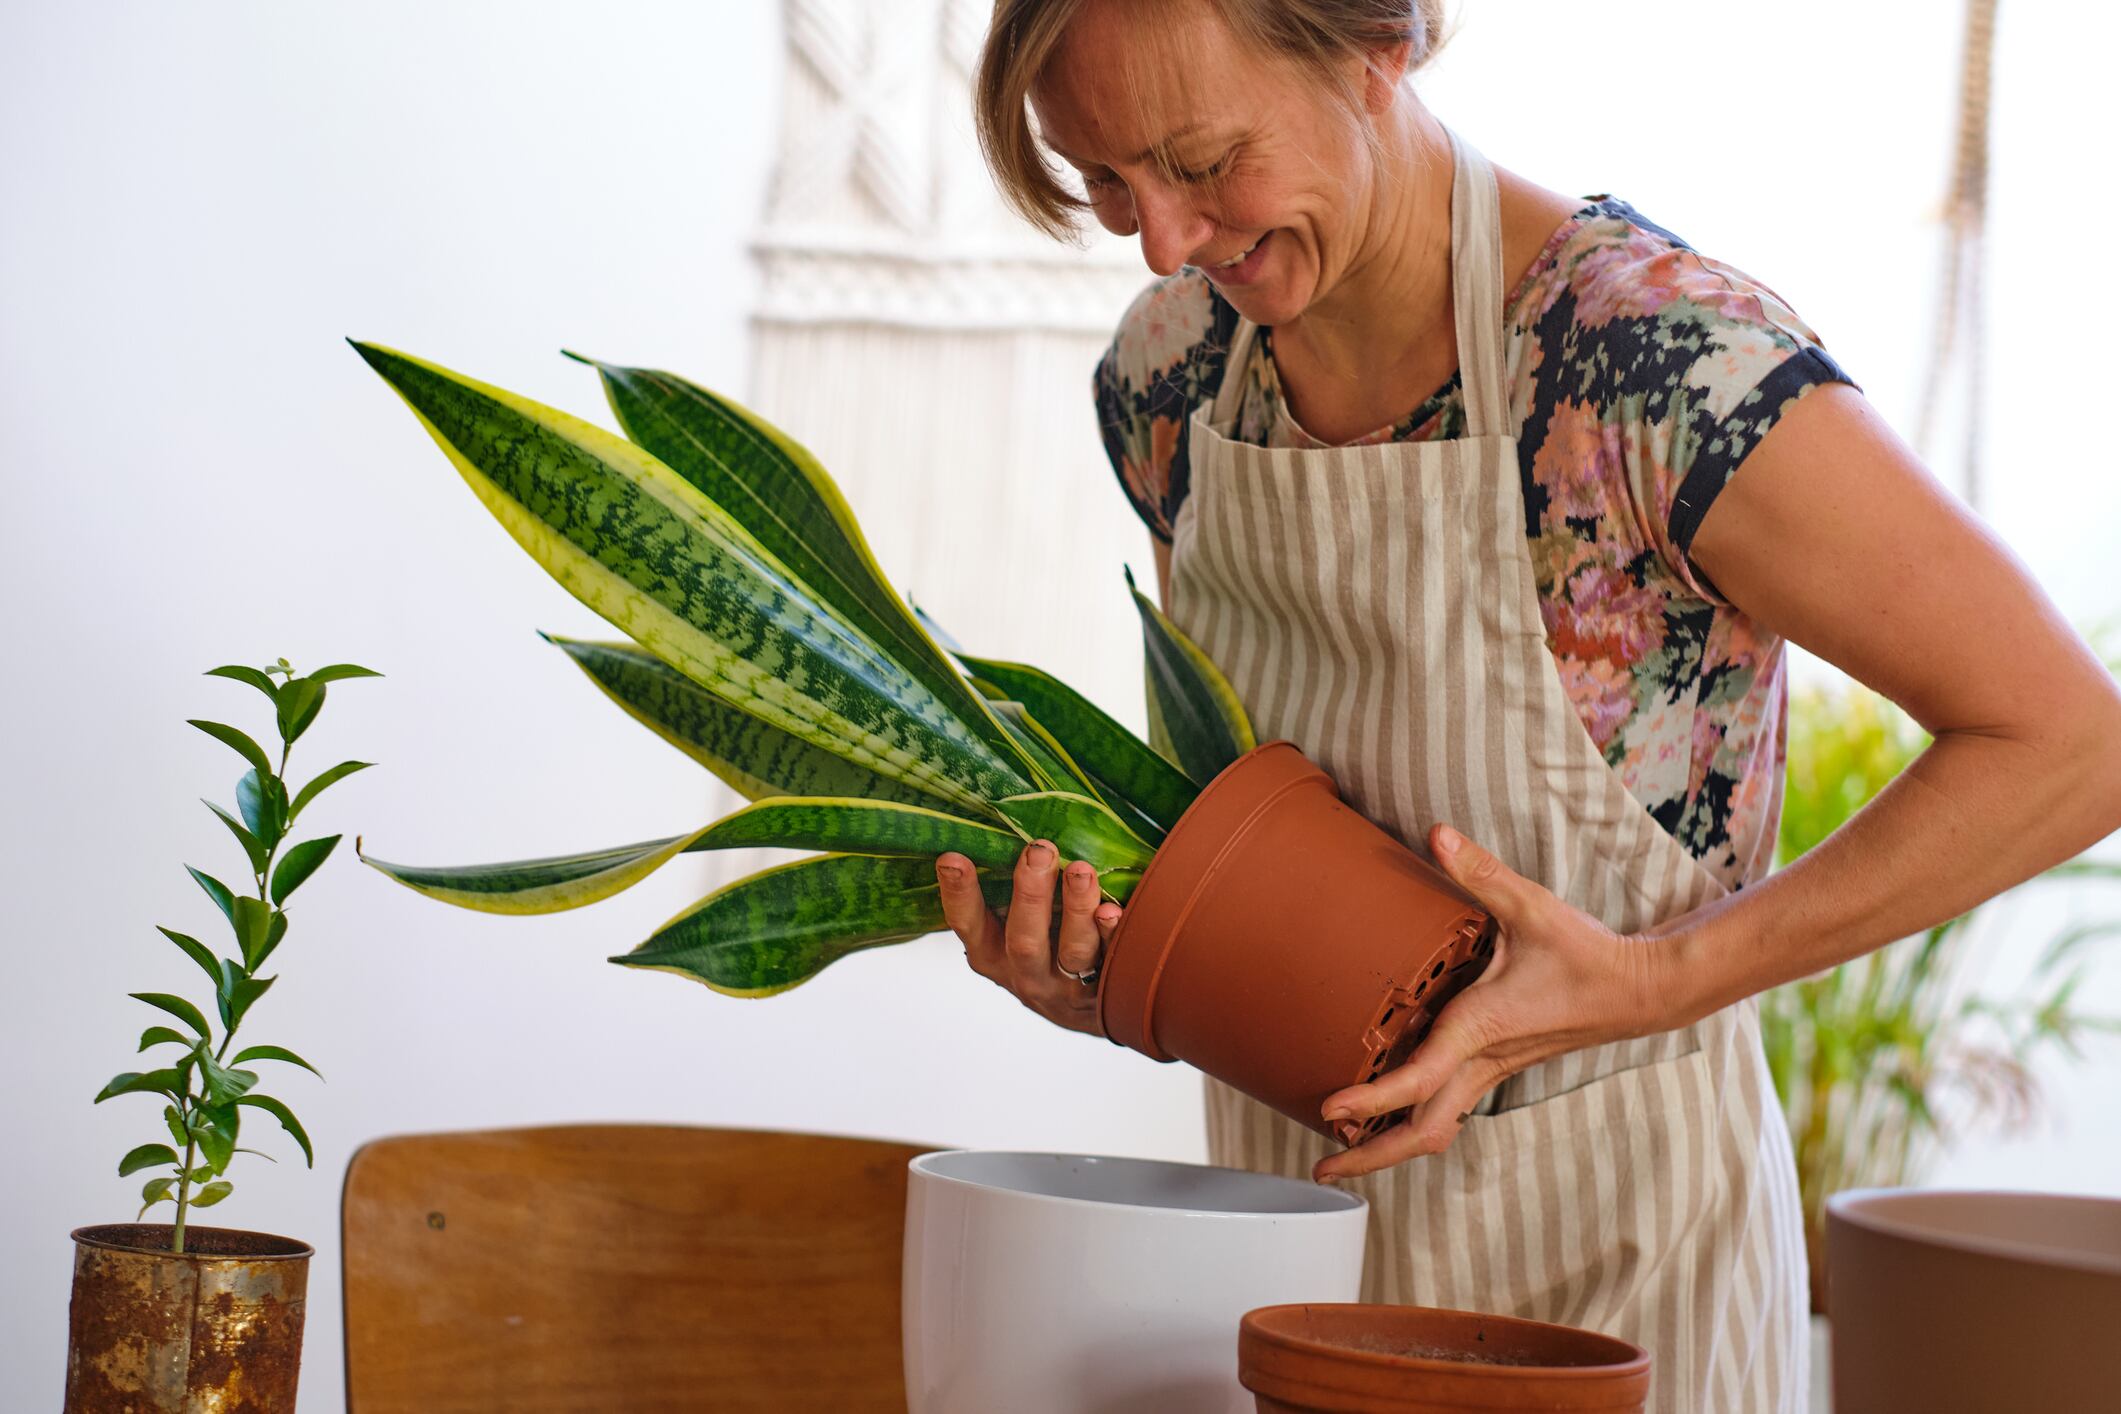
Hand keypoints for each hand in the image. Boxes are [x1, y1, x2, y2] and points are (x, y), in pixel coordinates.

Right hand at [935, 840, 1122, 1036]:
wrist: (1085, 1010)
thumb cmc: (1043, 948)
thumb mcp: (1013, 928)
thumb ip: (1009, 890)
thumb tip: (1012, 819)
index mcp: (992, 953)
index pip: (968, 924)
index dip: (959, 894)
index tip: (952, 857)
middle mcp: (1025, 974)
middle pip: (1024, 939)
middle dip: (1031, 894)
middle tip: (1039, 850)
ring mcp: (1066, 987)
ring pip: (1071, 952)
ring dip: (1076, 909)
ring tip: (1081, 871)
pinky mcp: (1104, 991)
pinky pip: (1112, 962)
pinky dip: (1112, 935)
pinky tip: (1114, 911)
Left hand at [1311, 824, 1671, 1182]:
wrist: (1640, 991)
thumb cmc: (1587, 954)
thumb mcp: (1531, 907)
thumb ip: (1481, 873)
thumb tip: (1438, 835)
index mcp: (1480, 1030)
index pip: (1419, 1079)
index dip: (1373, 1098)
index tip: (1330, 1109)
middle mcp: (1482, 1062)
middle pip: (1421, 1132)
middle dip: (1371, 1156)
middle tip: (1321, 1167)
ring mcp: (1490, 1073)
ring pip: (1435, 1129)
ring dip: (1389, 1145)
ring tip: (1341, 1151)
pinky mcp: (1496, 1069)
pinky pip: (1448, 1111)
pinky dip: (1413, 1123)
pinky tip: (1386, 1116)